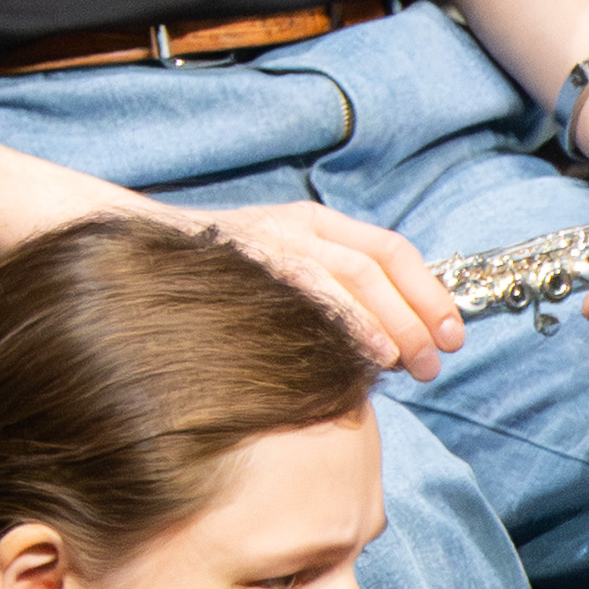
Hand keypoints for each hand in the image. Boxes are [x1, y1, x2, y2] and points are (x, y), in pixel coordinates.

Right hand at [201, 189, 464, 379]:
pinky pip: (313, 289)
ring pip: (356, 273)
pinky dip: (349, 321)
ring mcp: (277, 238)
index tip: (453, 335)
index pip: (392, 250)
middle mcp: (303, 224)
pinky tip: (370, 354)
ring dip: (393, 322)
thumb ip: (330, 302)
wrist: (135, 256)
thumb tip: (389, 352)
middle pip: (382, 265)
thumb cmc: (217, 284)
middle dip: (419, 317)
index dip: (430, 293)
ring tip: (412, 364)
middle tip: (435, 364)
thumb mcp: (282, 281)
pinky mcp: (253, 260)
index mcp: (318, 224)